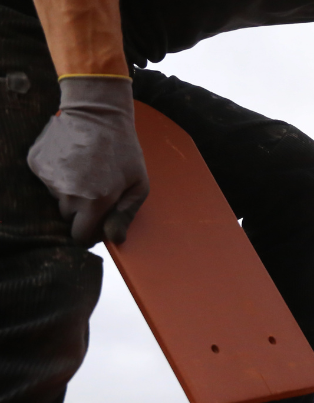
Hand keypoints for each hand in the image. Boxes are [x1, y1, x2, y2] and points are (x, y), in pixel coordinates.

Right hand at [28, 76, 148, 244]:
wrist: (96, 112)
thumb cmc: (124, 151)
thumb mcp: (138, 185)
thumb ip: (125, 216)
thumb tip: (114, 239)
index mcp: (94, 203)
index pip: (80, 236)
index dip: (89, 234)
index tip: (96, 225)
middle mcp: (67, 193)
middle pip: (68, 218)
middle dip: (81, 211)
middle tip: (96, 190)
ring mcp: (49, 177)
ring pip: (57, 198)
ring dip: (70, 191)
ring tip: (85, 170)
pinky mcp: (36, 162)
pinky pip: (47, 180)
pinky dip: (58, 174)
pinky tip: (72, 159)